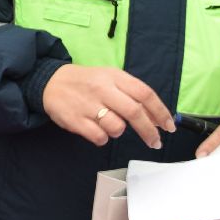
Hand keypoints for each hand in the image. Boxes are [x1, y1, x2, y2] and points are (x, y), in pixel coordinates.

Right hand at [43, 64, 174, 148]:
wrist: (50, 82)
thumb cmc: (86, 82)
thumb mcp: (109, 78)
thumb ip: (131, 94)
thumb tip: (156, 117)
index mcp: (114, 76)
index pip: (144, 93)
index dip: (160, 112)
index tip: (169, 126)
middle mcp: (102, 89)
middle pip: (135, 112)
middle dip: (149, 131)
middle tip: (155, 142)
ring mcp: (88, 104)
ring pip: (117, 127)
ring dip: (118, 131)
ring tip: (109, 125)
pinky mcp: (75, 120)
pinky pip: (99, 137)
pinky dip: (102, 138)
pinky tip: (95, 129)